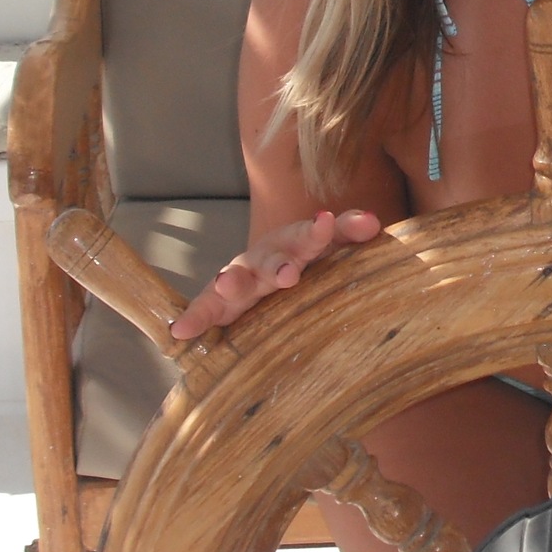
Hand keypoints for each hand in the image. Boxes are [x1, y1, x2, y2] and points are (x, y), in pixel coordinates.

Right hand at [170, 208, 380, 339]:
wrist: (277, 273)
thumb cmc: (308, 258)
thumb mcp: (332, 244)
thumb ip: (349, 230)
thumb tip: (372, 223)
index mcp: (294, 243)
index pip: (309, 234)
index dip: (318, 230)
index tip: (326, 222)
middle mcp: (266, 257)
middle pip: (271, 259)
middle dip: (278, 265)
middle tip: (288, 275)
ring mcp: (243, 278)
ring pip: (236, 278)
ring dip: (231, 283)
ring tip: (225, 286)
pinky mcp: (223, 304)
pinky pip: (208, 309)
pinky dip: (196, 316)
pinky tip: (180, 329)